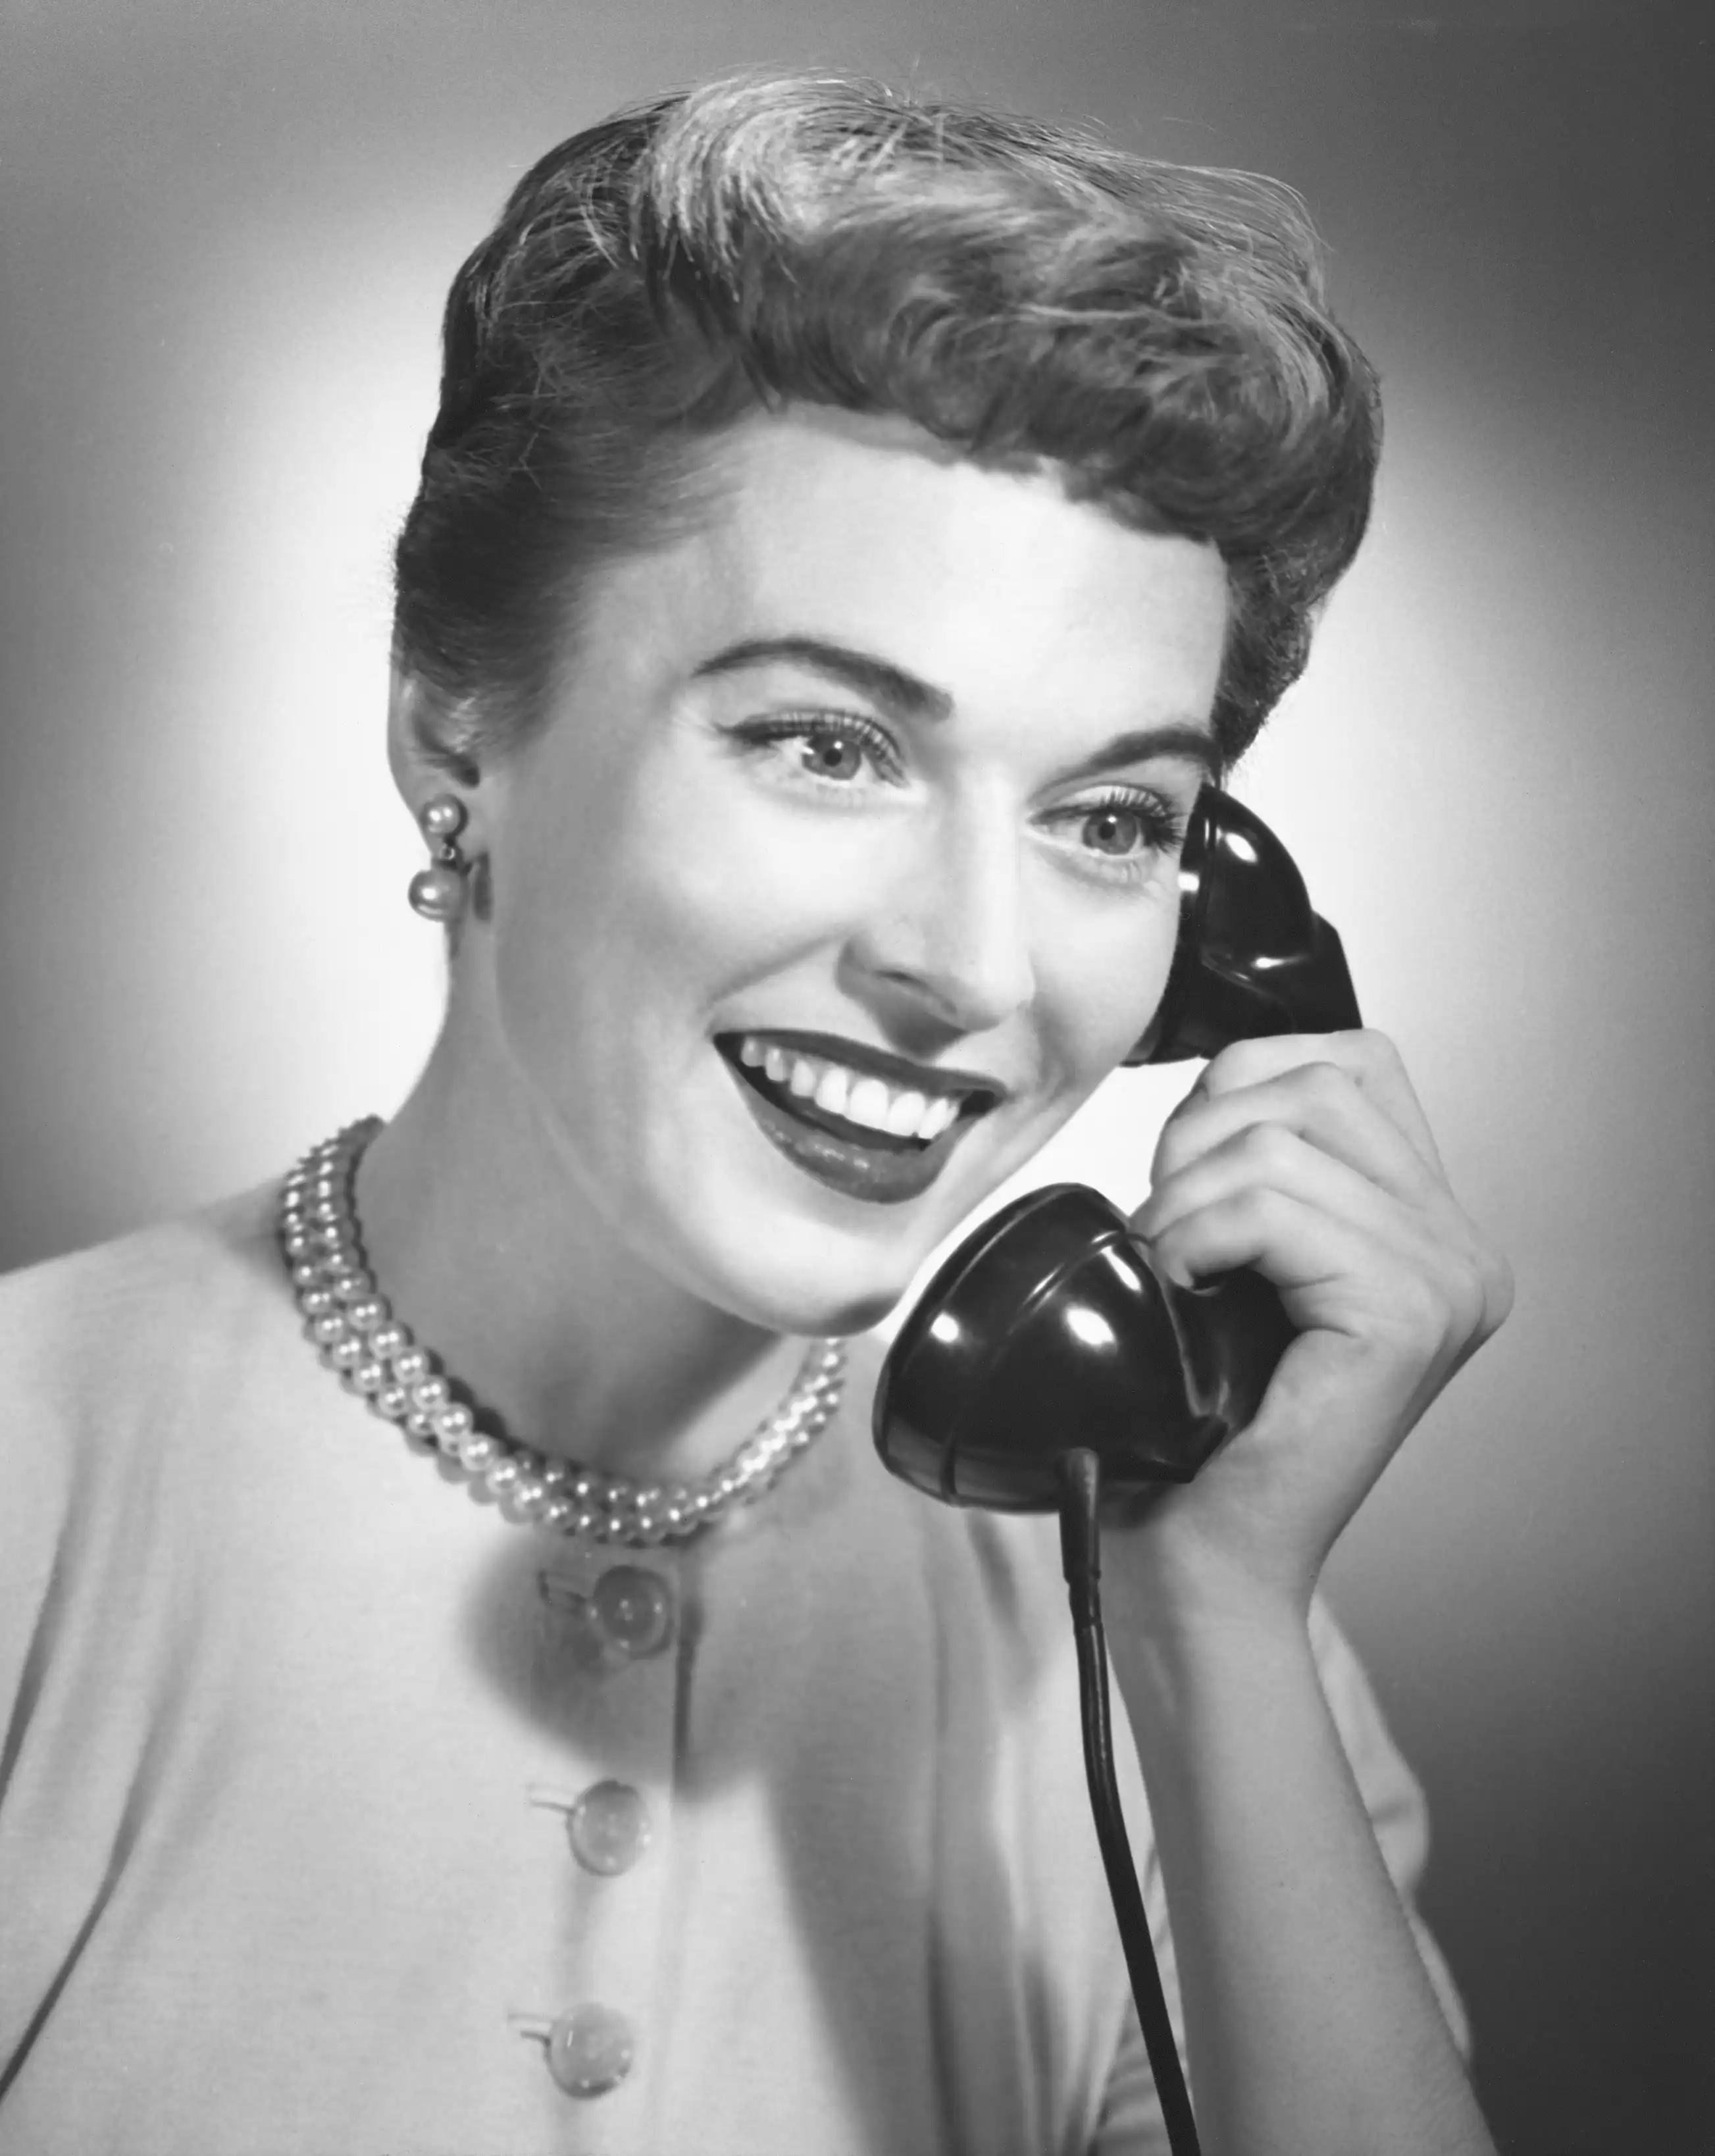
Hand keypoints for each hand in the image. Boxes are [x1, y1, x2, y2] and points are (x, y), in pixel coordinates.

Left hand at [1115, 1029, 1512, 1623]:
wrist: (1204, 1563)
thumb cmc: (1197, 1425)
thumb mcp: (1242, 1262)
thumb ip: (1263, 1168)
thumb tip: (1205, 1084)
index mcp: (1435, 1228)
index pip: (1349, 1062)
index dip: (1243, 1088)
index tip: (1189, 1175)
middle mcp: (1464, 1251)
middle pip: (1319, 1081)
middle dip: (1204, 1133)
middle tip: (1164, 1227)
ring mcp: (1449, 1282)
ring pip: (1286, 1139)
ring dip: (1188, 1194)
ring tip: (1168, 1268)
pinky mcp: (1406, 1316)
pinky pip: (1276, 1206)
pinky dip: (1196, 1232)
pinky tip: (1178, 1288)